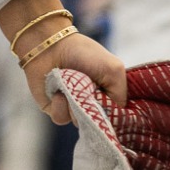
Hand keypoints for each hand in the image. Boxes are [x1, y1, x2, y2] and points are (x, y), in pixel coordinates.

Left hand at [0, 0, 126, 123]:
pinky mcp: (56, 109)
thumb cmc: (84, 53)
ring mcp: (75, 109)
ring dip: (76, 105)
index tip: (110, 107)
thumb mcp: (114, 70)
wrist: (50, 44)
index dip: (115, 117)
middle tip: (90, 89)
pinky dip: (60, 105)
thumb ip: (120, 97)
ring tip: (71, 85)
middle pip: (100, 125)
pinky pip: (61, 119)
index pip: (118, 118)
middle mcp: (93, 105)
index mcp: (109, 95)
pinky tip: (58, 91)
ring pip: (80, 123)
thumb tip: (110, 119)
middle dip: (94, 109)